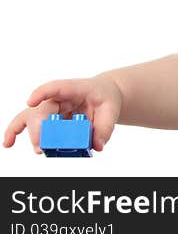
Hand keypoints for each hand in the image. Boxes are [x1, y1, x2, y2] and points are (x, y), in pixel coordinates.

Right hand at [3, 76, 122, 153]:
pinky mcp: (49, 120)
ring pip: (31, 116)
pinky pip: (31, 125)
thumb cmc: (106, 98)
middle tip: (42, 145)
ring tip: (20, 144)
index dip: (42, 93)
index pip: (57, 87)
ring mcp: (52, 109)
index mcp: (76, 89)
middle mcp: (59, 98)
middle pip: (42, 110)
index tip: (31, 102)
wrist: (105, 95)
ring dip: (22, 130)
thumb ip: (106, 127)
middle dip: (38, 128)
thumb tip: (97, 146)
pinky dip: (17, 133)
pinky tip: (8, 142)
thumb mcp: (112, 109)